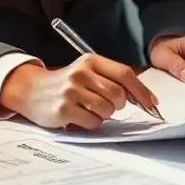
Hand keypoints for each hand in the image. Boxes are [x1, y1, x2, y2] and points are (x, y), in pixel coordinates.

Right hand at [0, 55, 158, 130]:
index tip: (152, 102)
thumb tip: (143, 96)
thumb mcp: (88, 71)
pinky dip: (92, 123)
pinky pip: (93, 122)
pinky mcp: (63, 109)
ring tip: (91, 109)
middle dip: (119, 104)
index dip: (141, 90)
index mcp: (91, 60)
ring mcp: (71, 91)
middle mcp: (81, 73)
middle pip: (118, 94)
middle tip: (108, 104)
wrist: (32, 90)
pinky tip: (81, 116)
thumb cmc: (67, 83)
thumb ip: (112, 79)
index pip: (124, 73)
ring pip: (107, 109)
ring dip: (105, 114)